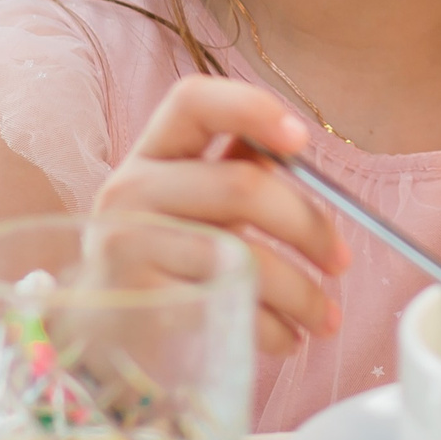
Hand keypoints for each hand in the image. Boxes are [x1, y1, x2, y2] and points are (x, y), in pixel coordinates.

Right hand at [92, 76, 350, 353]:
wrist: (98, 332)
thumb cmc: (163, 255)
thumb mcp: (187, 201)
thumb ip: (233, 168)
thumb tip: (293, 148)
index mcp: (150, 153)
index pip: (193, 102)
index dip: (251, 109)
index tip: (303, 139)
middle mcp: (130, 191)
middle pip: (241, 188)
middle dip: (309, 228)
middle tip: (341, 261)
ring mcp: (128, 248)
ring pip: (243, 258)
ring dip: (301, 293)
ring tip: (326, 317)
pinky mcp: (138, 303)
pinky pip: (224, 306)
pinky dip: (270, 328)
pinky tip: (285, 338)